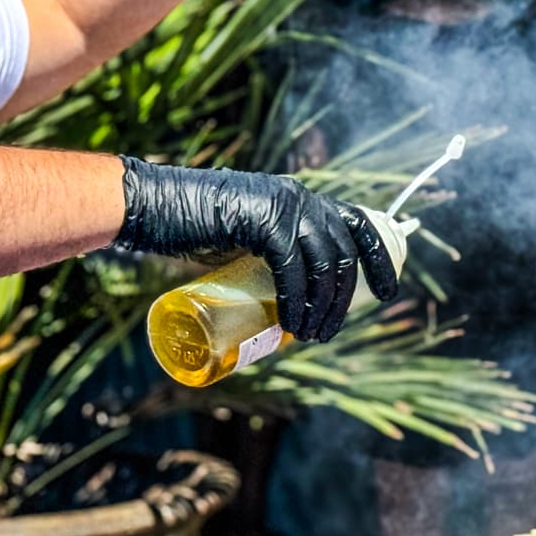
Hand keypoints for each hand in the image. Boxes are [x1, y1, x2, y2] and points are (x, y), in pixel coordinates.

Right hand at [113, 158, 398, 340]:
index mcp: (301, 200)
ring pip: (324, 263)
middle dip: (344, 299)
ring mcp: (283, 205)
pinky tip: (291, 324)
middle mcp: (300, 197)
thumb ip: (269, 256)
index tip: (387, 294)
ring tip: (309, 337)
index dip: (378, 259)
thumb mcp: (244, 241)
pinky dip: (296, 299)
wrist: (149, 206)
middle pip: (344, 253)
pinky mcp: (263, 219)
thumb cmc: (190, 228)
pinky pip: (292, 266)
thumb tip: (289, 300)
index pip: (357, 226)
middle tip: (327, 334)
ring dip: (322, 306)